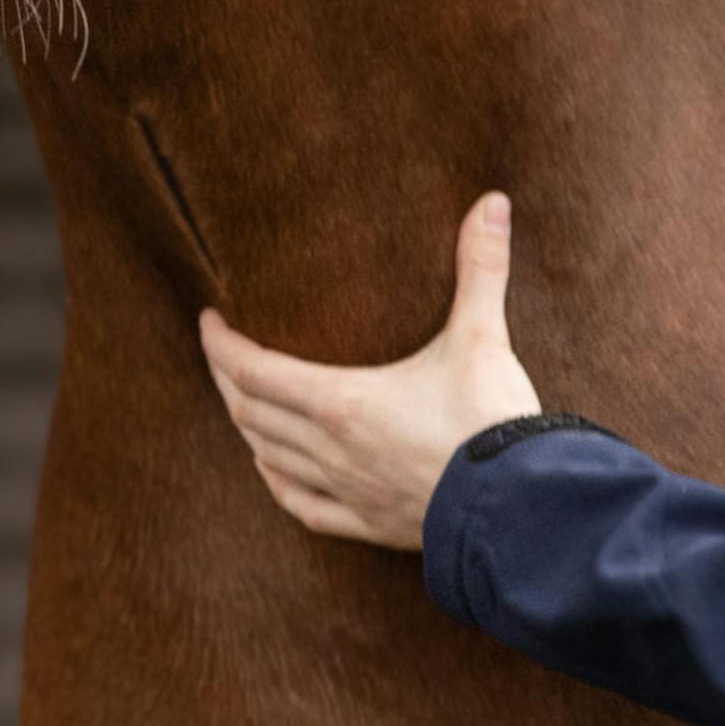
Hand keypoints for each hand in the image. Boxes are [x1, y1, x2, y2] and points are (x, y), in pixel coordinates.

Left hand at [200, 195, 543, 548]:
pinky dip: (278, 482)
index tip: (208, 319)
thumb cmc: (490, 420)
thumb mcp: (482, 335)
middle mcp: (331, 448)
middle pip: (251, 413)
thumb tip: (491, 202)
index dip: (221, 346)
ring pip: (270, 459)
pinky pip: (304, 506)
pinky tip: (272, 471)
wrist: (517, 507)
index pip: (254, 371)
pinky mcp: (368, 524)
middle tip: (223, 352)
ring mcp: (347, 490)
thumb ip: (481, 267)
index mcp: (343, 401)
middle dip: (228, 380)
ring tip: (243, 401)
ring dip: (249, 427)